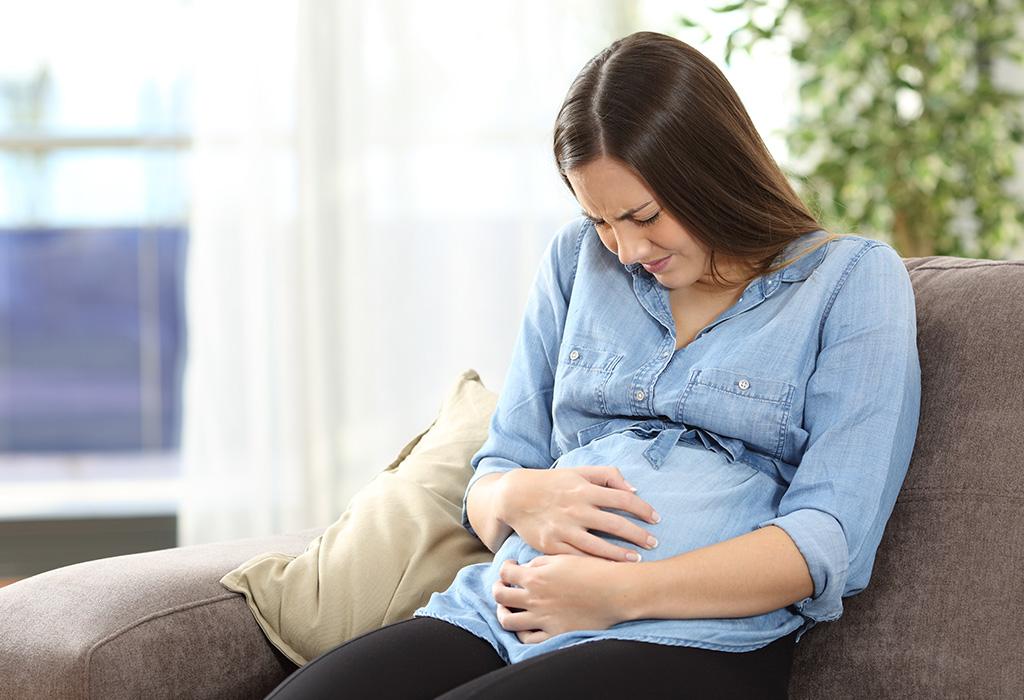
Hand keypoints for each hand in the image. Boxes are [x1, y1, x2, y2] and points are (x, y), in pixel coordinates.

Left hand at [492, 555, 632, 643]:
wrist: (615, 591)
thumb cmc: (592, 570)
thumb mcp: (563, 557)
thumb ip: (540, 563)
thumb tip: (526, 569)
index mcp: (535, 576)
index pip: (505, 573)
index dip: (505, 568)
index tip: (511, 567)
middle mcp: (534, 598)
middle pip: (500, 596)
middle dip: (498, 589)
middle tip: (503, 587)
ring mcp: (542, 618)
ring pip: (507, 620)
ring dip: (503, 613)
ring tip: (508, 609)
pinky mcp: (555, 633)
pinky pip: (528, 639)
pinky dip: (522, 633)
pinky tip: (525, 626)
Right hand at [498, 465, 659, 562]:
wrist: (514, 496)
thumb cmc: (551, 483)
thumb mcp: (578, 471)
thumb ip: (607, 475)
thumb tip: (634, 490)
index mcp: (584, 489)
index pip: (623, 499)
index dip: (643, 509)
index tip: (656, 519)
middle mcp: (576, 509)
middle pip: (616, 525)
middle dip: (639, 536)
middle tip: (654, 543)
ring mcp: (563, 529)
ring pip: (599, 546)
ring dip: (622, 555)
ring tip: (637, 560)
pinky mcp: (551, 546)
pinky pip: (578, 558)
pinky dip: (596, 564)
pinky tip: (609, 569)